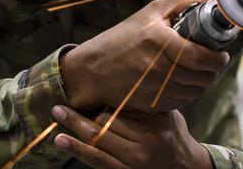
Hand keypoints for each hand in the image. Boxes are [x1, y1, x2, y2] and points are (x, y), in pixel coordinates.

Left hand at [51, 105, 212, 168]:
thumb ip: (146, 103)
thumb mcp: (167, 115)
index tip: (84, 90)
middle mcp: (142, 147)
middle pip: (105, 128)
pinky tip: (64, 141)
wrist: (185, 168)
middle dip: (80, 118)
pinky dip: (79, 151)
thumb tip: (118, 83)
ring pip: (97, 146)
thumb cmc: (174, 136)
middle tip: (58, 107)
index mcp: (154, 128)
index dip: (100, 103)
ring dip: (74, 133)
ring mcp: (133, 165)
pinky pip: (97, 162)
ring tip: (57, 121)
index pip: (120, 112)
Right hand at [60, 0, 229, 112]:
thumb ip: (184, 4)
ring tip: (202, 71)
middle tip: (216, 62)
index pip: (199, 56)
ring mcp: (154, 89)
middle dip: (214, 71)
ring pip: (195, 92)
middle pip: (201, 77)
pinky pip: (181, 102)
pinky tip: (185, 81)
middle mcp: (157, 68)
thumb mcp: (151, 13)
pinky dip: (189, 93)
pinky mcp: (151, 105)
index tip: (224, 55)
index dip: (217, 59)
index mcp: (158, 41)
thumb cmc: (123, 37)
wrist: (93, 69)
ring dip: (204, 82)